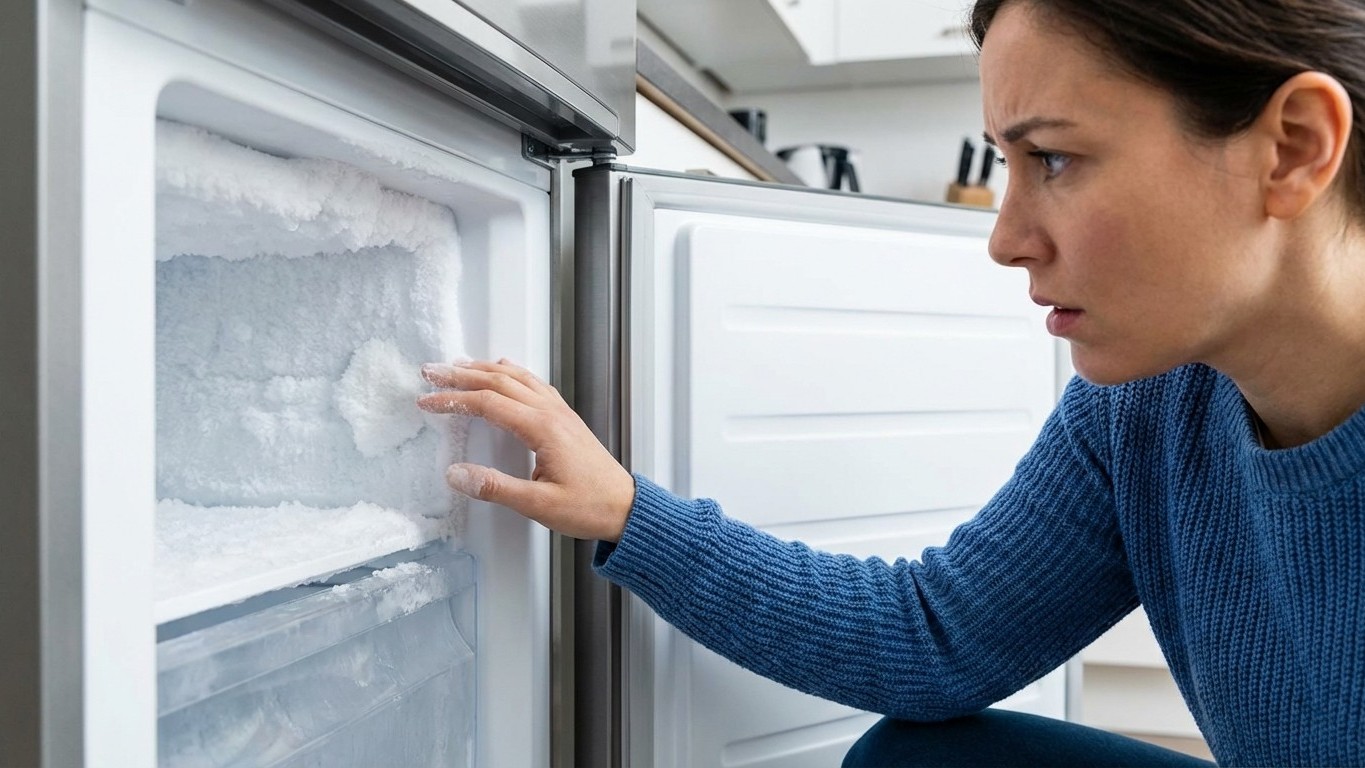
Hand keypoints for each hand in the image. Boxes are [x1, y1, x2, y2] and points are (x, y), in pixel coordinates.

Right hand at [417, 359, 635, 541]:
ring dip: (485, 369)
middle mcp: (551, 412)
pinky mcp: (566, 419)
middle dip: (462, 375)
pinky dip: (511, 373)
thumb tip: (455, 474)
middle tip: (431, 372)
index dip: (454, 400)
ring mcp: (560, 412)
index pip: (488, 403)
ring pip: (518, 378)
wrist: (626, 508)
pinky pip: (534, 384)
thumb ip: (495, 488)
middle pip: (500, 382)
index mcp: (542, 428)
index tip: (426, 402)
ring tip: (458, 365)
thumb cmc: (589, 507)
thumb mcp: (538, 505)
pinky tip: (504, 371)